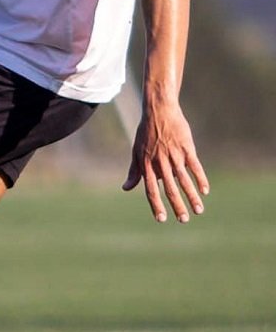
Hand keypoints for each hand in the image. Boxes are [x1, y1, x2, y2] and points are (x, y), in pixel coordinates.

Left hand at [123, 101, 208, 222]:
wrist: (159, 111)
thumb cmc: (146, 133)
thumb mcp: (136, 151)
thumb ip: (134, 172)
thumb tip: (126, 188)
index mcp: (146, 164)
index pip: (150, 189)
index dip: (155, 204)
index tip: (161, 219)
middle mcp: (160, 162)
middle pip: (169, 188)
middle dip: (177, 206)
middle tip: (184, 220)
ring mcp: (174, 154)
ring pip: (184, 180)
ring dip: (192, 197)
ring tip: (198, 211)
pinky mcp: (187, 147)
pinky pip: (195, 166)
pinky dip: (200, 178)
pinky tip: (205, 191)